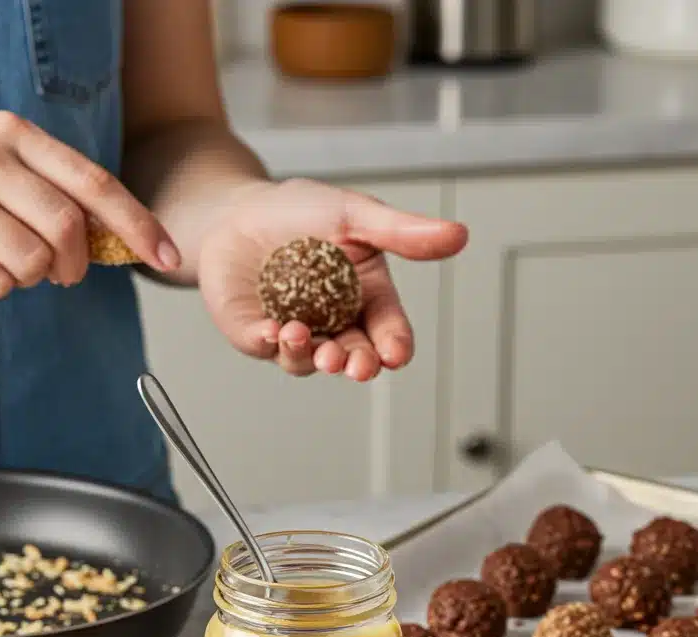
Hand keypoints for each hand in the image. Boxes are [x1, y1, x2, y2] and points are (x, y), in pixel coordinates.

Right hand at [0, 114, 178, 298]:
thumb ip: (43, 182)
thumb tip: (110, 234)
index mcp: (10, 134)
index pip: (93, 182)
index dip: (138, 223)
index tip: (168, 257)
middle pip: (69, 232)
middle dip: (76, 266)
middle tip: (63, 273)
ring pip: (34, 265)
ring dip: (29, 278)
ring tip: (0, 258)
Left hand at [197, 178, 466, 379]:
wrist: (238, 210)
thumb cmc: (301, 211)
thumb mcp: (356, 215)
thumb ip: (402, 232)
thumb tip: (458, 235)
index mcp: (366, 299)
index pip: (388, 331)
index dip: (394, 346)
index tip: (395, 354)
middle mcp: (333, 324)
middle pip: (353, 356)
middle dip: (357, 363)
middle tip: (356, 364)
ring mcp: (295, 333)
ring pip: (308, 361)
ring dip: (309, 355)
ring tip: (304, 337)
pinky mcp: (254, 333)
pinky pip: (264, 347)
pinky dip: (269, 343)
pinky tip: (273, 332)